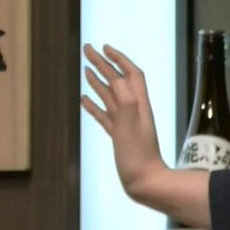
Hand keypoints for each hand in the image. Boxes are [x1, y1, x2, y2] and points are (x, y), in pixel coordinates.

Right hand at [81, 43, 168, 200]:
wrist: (145, 182)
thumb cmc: (139, 156)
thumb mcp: (131, 127)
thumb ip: (126, 102)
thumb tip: (118, 79)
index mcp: (138, 104)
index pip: (130, 73)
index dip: (119, 58)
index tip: (104, 47)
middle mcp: (132, 109)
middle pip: (117, 80)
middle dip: (103, 63)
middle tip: (87, 49)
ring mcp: (124, 122)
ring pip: (109, 96)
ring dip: (98, 80)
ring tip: (85, 68)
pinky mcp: (117, 135)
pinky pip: (104, 114)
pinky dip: (93, 104)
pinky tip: (84, 99)